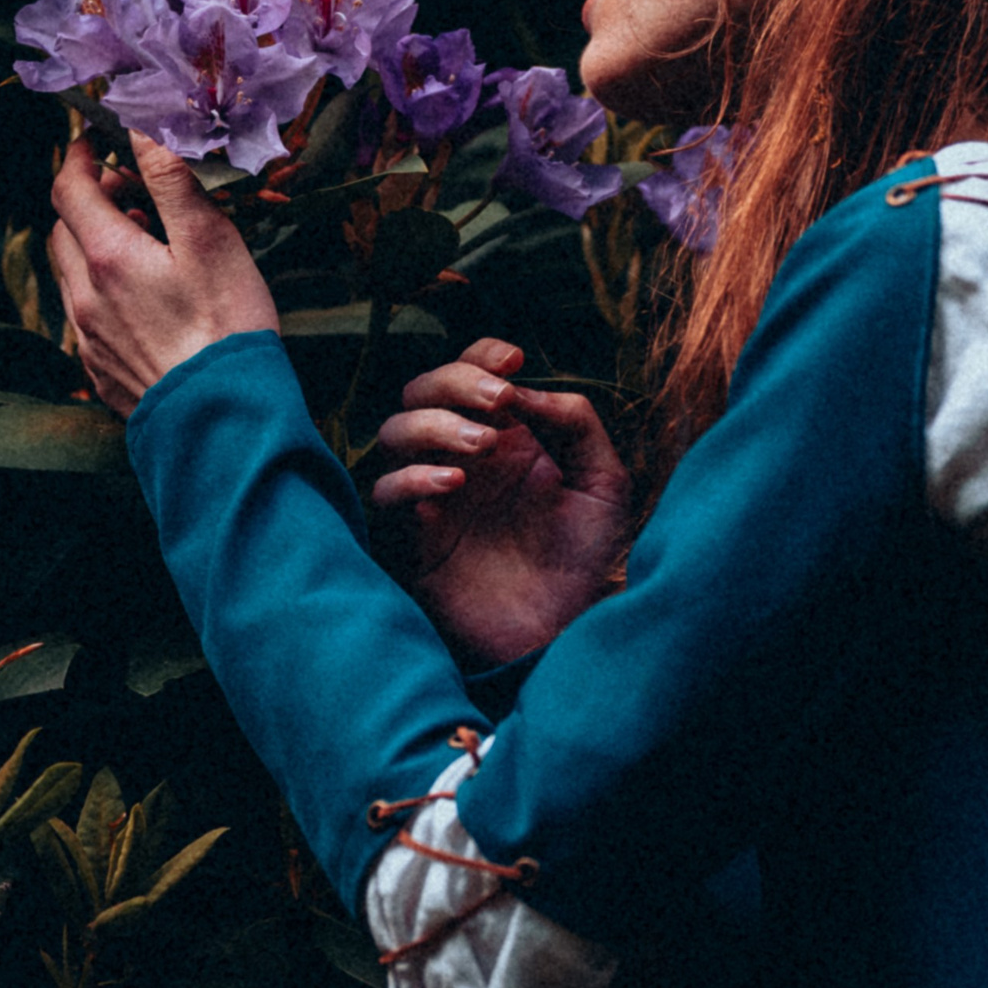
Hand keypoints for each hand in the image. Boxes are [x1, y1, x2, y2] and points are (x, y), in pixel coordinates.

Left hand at [47, 132, 279, 417]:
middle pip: (64, 231)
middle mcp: (84, 298)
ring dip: (95, 248)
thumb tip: (142, 130)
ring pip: (73, 276)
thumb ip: (172, 181)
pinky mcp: (101, 373)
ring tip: (144, 246)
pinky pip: (86, 318)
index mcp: (107, 257)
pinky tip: (143, 301)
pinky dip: (103, 292)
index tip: (95, 139)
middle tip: (129, 191)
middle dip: (88, 201)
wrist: (223, 421)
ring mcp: (89, 340)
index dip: (78, 157)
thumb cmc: (226, 327)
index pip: (69, 190)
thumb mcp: (210, 241)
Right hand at [372, 337, 631, 666]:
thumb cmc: (586, 559)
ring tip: (481, 446)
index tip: (513, 361)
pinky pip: (384, 493)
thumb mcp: (603, 483)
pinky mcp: (412, 539)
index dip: (481, 355)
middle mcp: (461, 458)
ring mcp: (433, 496)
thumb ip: (575, 423)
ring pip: (393, 433)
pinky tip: (454, 485)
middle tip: (498, 400)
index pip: (471, 372)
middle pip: (421, 391)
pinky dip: (412, 477)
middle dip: (453, 381)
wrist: (567, 632)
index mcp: (504, 437)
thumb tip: (524, 389)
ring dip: (433, 425)